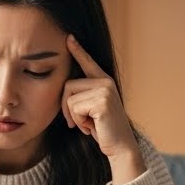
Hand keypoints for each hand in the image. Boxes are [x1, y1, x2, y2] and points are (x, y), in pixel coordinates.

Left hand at [62, 35, 140, 158]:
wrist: (120, 147)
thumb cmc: (103, 130)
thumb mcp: (91, 110)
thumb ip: (82, 96)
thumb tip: (64, 89)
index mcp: (103, 82)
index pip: (88, 62)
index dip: (78, 50)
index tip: (69, 37)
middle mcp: (105, 82)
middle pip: (67, 86)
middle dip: (66, 108)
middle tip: (78, 122)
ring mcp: (105, 90)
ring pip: (69, 98)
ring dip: (73, 117)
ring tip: (89, 124)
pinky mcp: (102, 101)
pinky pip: (74, 108)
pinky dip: (78, 122)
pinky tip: (92, 127)